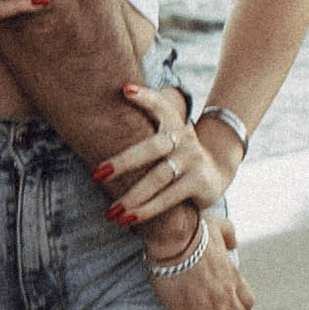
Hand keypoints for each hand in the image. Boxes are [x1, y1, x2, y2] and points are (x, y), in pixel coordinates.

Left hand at [94, 84, 231, 229]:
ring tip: (111, 211)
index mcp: (172, 123)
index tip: (125, 90)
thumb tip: (94, 120)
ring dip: (133, 195)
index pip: (160, 105)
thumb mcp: (163, 136)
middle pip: (152, 147)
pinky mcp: (199, 182)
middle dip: (123, 162)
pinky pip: (169, 197)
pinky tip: (127, 219)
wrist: (215, 173)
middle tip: (96, 174)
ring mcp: (193, 160)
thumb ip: (141, 127)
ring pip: (159, 177)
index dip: (145, 97)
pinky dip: (147, 210)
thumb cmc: (173, 154)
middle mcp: (183, 138)